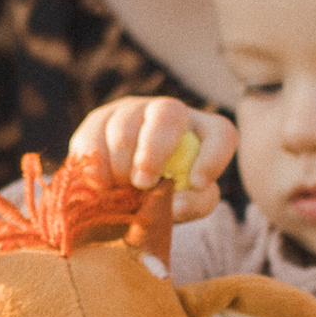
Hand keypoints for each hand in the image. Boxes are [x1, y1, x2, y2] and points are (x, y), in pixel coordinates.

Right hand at [67, 93, 237, 198]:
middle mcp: (170, 113)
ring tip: (120, 189)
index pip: (220, 134)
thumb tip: (174, 205)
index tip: (196, 184)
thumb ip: (190, 205)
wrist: (120, 198)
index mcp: (202, 134)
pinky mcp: (101, 118)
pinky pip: (94, 135)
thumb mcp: (185, 206)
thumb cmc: (163, 200)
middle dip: (153, 150)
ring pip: (125, 124)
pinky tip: (101, 184)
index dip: (212, 157)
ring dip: (120, 164)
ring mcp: (134, 110)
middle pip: (168, 113)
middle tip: (142, 183)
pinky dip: (96, 165)